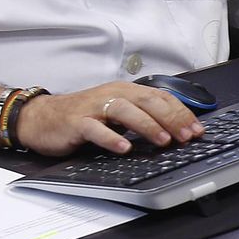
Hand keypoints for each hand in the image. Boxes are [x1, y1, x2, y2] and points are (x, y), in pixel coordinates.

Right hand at [13, 83, 204, 156]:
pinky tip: (124, 147)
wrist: (40, 118)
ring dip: (147, 125)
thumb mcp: (116, 112)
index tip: (197, 129)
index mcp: (125, 91)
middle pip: (147, 101)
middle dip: (171, 119)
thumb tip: (175, 131)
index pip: (160, 97)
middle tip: (187, 136)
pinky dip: (111, 137)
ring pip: (126, 111)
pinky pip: (96, 129)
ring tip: (163, 140)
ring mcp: (94, 107)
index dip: (181, 112)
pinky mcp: (77, 122)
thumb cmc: (82, 116)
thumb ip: (141, 117)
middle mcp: (112, 94)